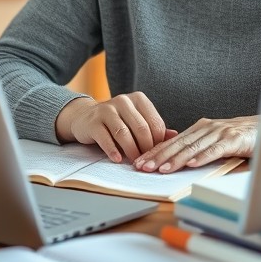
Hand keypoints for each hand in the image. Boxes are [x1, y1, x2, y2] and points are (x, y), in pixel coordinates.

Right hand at [56, 93, 173, 162]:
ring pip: (124, 133)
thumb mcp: (136, 121)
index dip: (159, 142)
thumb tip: (175, 136)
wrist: (85, 117)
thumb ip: (154, 128)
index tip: (157, 154)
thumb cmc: (117, 122)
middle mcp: (123, 101)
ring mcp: (106, 110)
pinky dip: (113, 151)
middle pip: (141, 128)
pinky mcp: (93, 122)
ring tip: (134, 162)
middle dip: (146, 148)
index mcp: (138, 99)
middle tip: (147, 161)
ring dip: (131, 151)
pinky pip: (106, 138)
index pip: (155, 122)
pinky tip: (118, 159)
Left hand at [133, 115, 257, 172]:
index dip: (155, 151)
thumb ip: (197, 147)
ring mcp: (220, 133)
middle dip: (159, 156)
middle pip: (179, 144)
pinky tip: (192, 164)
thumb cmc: (239, 138)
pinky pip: (216, 149)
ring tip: (162, 169)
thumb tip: (176, 161)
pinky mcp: (234, 139)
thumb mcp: (214, 141)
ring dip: (177, 159)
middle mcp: (207, 128)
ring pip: (194, 147)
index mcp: (200, 128)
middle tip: (143, 167)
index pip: (173, 141)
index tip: (140, 162)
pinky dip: (203, 157)